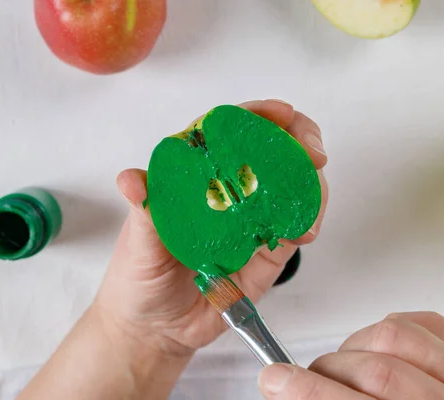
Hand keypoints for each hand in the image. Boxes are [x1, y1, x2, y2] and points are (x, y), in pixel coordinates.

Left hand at [94, 99, 328, 356]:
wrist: (157, 328)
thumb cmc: (139, 277)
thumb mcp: (137, 242)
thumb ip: (144, 211)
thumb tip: (131, 180)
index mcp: (195, 176)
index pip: (230, 133)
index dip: (258, 117)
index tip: (281, 113)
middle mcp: (229, 191)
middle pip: (272, 152)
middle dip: (299, 142)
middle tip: (311, 152)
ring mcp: (252, 220)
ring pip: (293, 186)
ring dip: (311, 182)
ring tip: (312, 193)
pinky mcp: (268, 251)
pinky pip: (295, 227)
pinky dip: (309, 221)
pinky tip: (306, 227)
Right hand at [259, 312, 443, 399]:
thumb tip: (285, 387)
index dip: (309, 391)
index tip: (275, 379)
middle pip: (378, 371)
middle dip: (327, 368)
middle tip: (306, 374)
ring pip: (396, 335)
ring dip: (355, 347)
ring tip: (346, 363)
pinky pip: (419, 319)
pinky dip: (387, 329)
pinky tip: (381, 348)